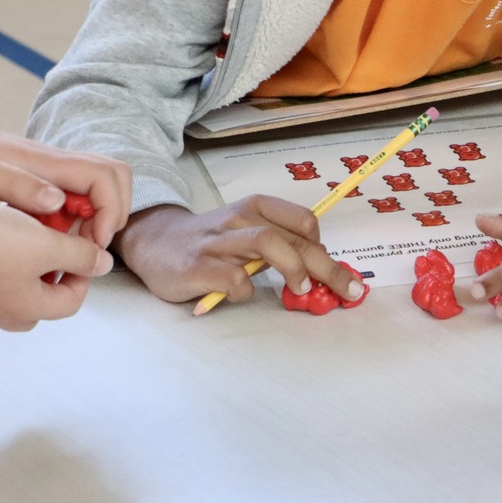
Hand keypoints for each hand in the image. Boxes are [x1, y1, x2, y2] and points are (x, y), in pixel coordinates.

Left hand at [0, 100, 131, 248]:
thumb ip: (18, 186)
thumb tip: (60, 201)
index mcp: (46, 161)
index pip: (106, 177)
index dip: (110, 211)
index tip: (91, 244)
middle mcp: (52, 164)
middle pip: (112, 178)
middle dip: (113, 213)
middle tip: (87, 248)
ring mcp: (44, 173)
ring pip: (93, 189)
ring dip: (93, 219)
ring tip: (65, 250)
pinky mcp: (32, 184)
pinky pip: (70, 200)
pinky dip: (71, 222)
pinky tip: (43, 242)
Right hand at [0, 196, 113, 331]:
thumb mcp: (47, 244)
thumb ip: (80, 256)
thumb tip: (104, 265)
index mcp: (29, 310)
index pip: (72, 300)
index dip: (84, 270)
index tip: (81, 241)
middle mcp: (3, 315)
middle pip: (45, 298)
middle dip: (56, 269)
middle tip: (57, 239)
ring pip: (18, 287)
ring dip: (30, 263)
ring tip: (31, 232)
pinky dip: (6, 260)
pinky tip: (1, 233)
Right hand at [113, 197, 366, 308]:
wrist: (155, 242)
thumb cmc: (212, 241)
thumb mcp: (246, 230)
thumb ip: (278, 244)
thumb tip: (321, 270)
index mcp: (255, 207)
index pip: (303, 219)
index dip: (323, 245)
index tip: (329, 269)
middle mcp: (239, 219)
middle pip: (294, 236)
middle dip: (326, 265)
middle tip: (346, 290)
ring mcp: (219, 242)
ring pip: (267, 243)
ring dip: (293, 268)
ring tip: (301, 290)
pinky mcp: (198, 267)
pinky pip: (233, 278)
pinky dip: (246, 290)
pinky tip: (240, 295)